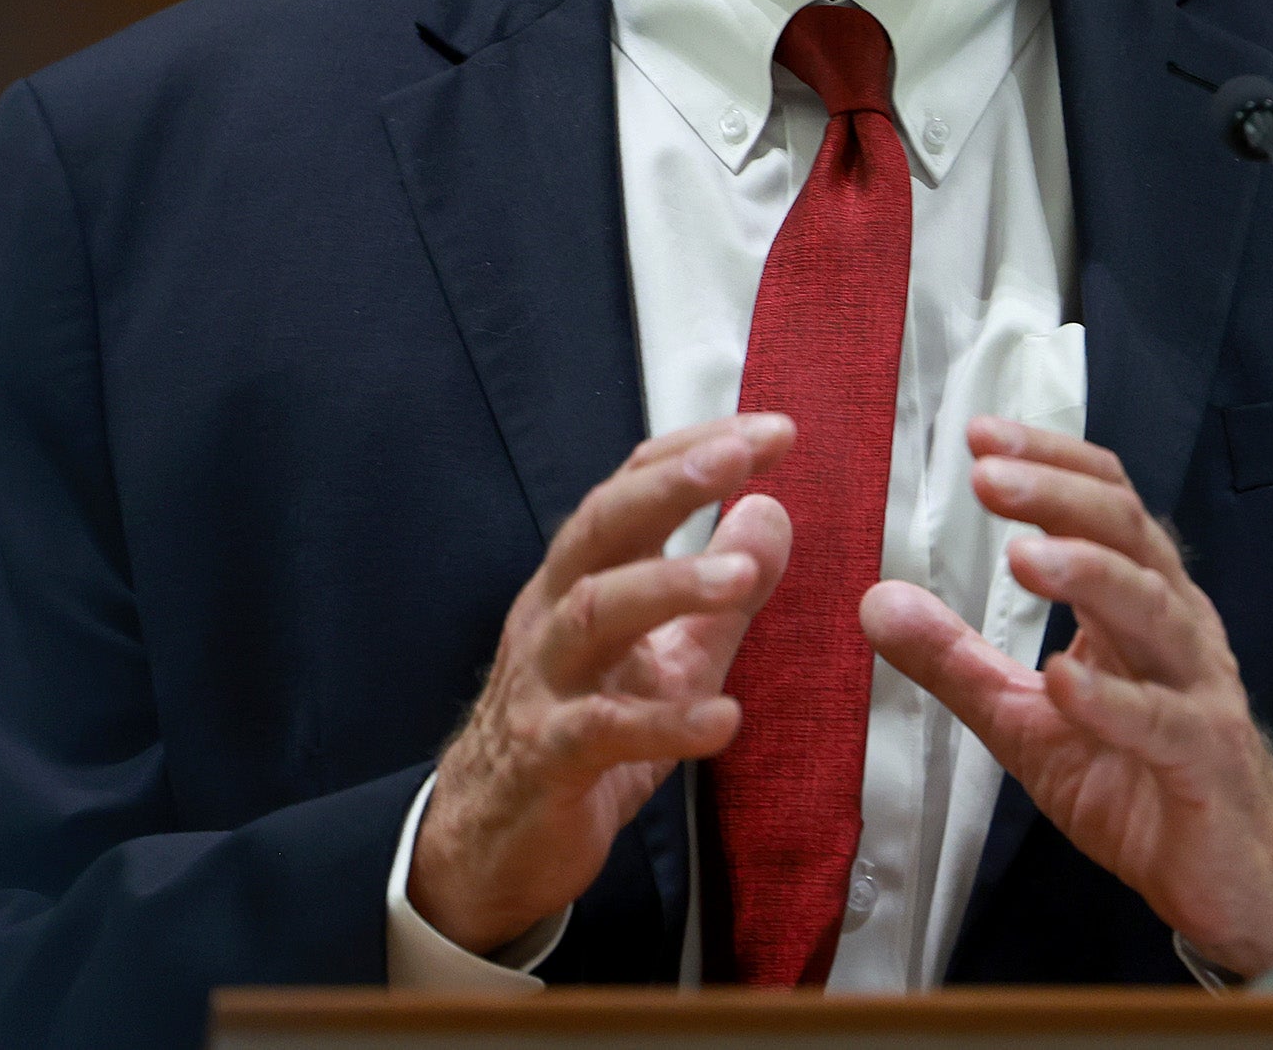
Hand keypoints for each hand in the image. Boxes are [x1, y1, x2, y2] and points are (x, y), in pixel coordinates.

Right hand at [411, 414, 795, 954]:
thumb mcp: (672, 658)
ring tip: (743, 575)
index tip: (776, 430)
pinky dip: (664, 722)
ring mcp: (544, 683)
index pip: (633, 489)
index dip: (697, 452)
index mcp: (584, 578)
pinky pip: (601, 729)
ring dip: (671, 585)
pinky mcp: (546, 757)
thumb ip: (724, 594)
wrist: (497, 841)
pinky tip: (724, 719)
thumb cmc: (588, 731)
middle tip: (739, 458)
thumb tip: (772, 508)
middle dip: (670, 486)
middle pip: (602, 528)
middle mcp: (555, 613)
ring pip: (595, 612)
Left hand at [860, 418, 1272, 977]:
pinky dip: (1113, 701)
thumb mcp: (1026, 719)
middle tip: (988, 477)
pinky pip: (1162, 722)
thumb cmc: (1138, 781)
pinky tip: (1063, 681)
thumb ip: (956, 661)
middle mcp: (1176, 629)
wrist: (1235, 874)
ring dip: (1089, 576)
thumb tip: (875, 599)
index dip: (1049, 464)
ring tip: (1024, 557)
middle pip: (1130, 537)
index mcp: (1139, 604)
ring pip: (1153, 612)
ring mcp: (1197, 691)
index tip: (979, 439)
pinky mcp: (1204, 760)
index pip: (1105, 504)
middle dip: (1059, 499)